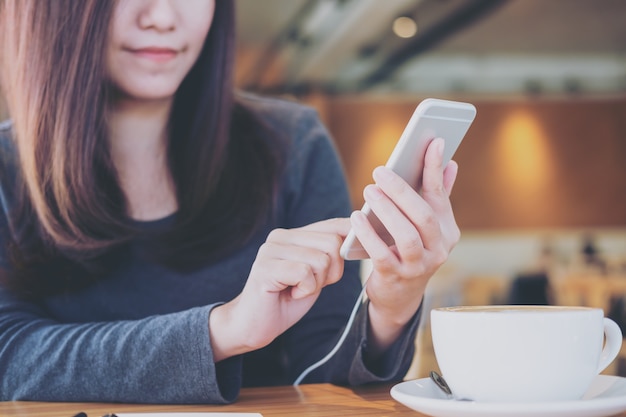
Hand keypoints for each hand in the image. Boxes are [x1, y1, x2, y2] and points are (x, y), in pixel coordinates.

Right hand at [209, 218, 349, 360]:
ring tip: (296, 289)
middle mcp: (280, 236)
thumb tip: (359, 237)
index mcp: (293, 234)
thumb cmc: (287, 300)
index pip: (335, 225)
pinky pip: (305, 273)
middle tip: (310, 285)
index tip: (361, 254)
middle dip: (332, 271)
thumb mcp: (316, 274)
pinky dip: (305, 290)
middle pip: (333, 243)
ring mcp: (270, 249)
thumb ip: (331, 255)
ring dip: (316, 283)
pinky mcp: (265, 267)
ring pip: (321, 259)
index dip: (353, 239)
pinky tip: (290, 294)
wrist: (253, 325)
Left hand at [350, 137, 459, 354]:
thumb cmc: (410, 251)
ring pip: (406, 236)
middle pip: (423, 216)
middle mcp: (438, 249)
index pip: (440, 196)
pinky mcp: (396, 278)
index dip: (436, 168)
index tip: (433, 141)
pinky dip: (369, 235)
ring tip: (369, 191)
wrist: (399, 296)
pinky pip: (382, 254)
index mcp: (447, 231)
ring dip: (386, 211)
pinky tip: (356, 218)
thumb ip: (437, 196)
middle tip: (380, 171)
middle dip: (402, 191)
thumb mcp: (425, 227)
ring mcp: (419, 266)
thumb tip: (451, 163)